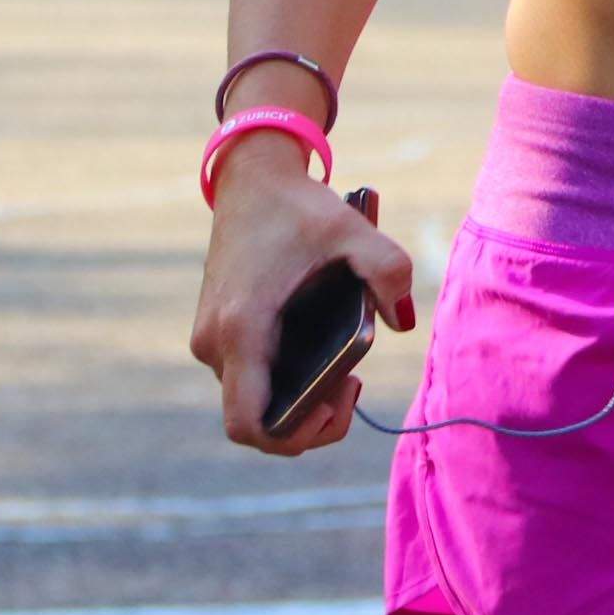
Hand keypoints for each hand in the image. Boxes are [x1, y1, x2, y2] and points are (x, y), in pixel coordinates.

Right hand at [188, 157, 414, 456]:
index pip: (250, 424)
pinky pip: (250, 381)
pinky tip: (319, 355)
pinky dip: (283, 382)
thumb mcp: (352, 229)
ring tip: (342, 370)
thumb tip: (402, 322)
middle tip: (350, 383)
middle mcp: (215, 343)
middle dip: (309, 420)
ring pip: (253, 403)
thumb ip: (388, 269)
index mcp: (241, 329)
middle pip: (257, 422)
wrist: (252, 178)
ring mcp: (211, 341)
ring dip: (298, 401)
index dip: (294, 435)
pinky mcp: (216, 334)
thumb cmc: (298, 207)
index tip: (333, 403)